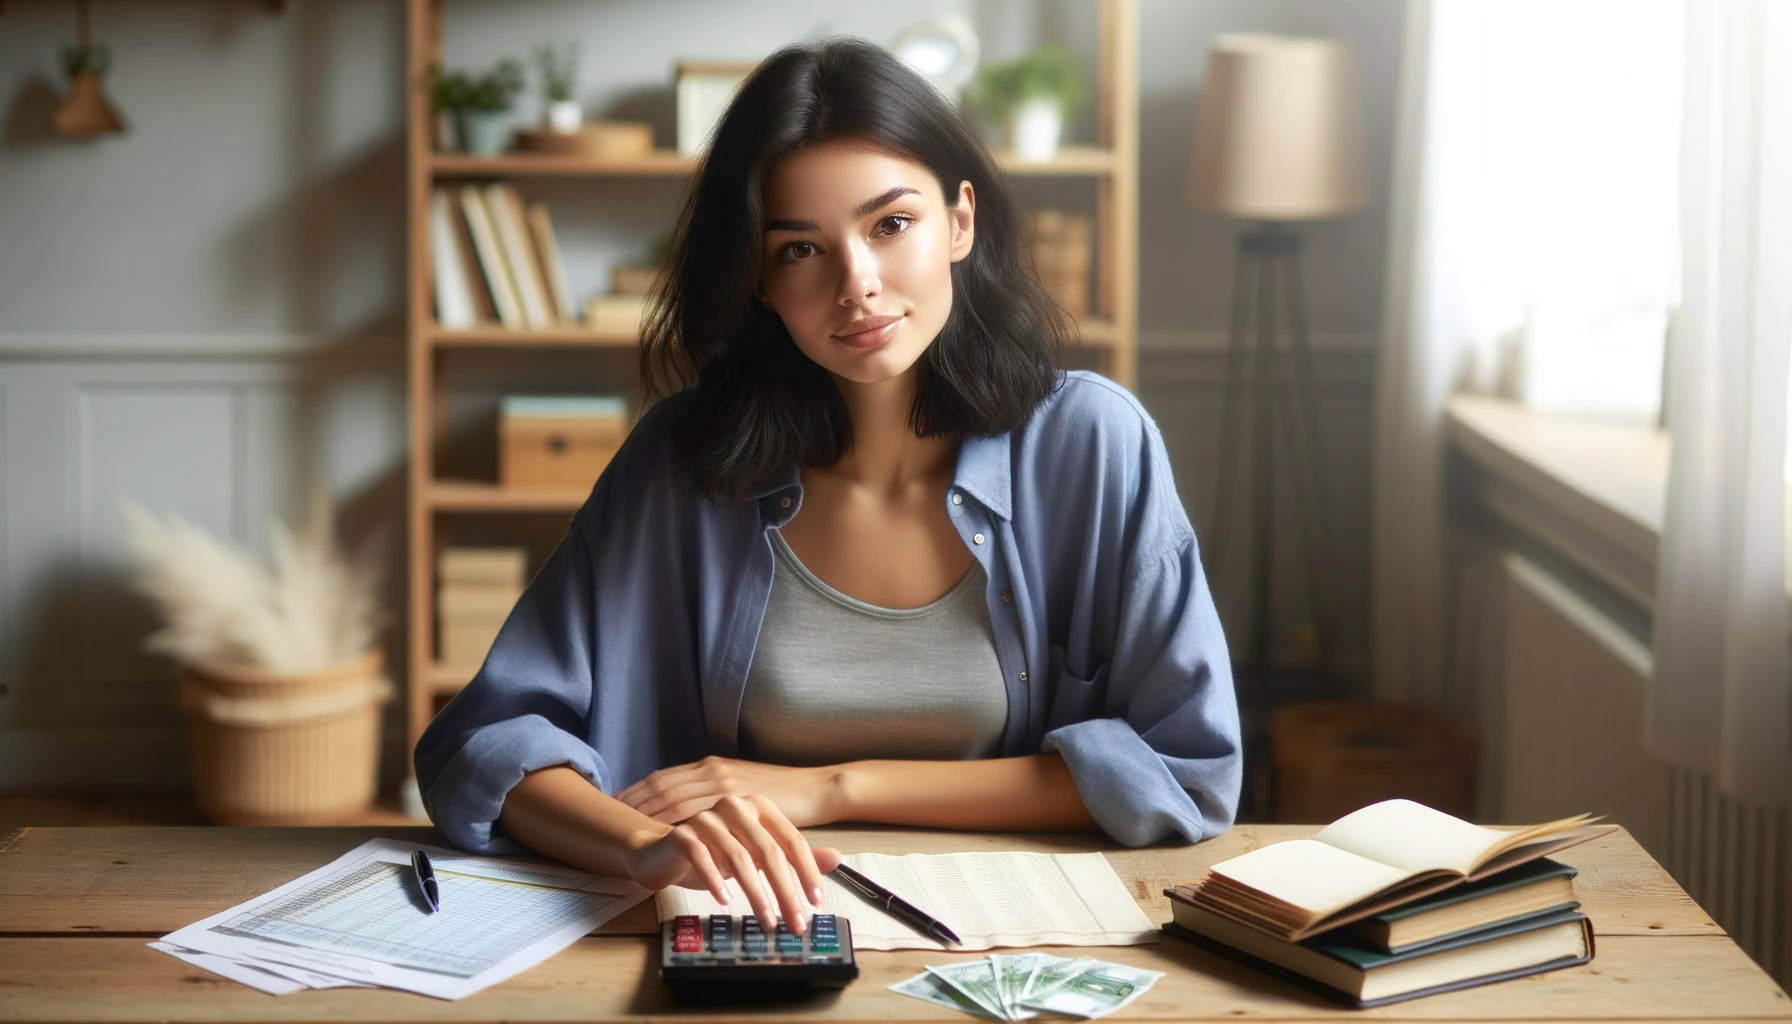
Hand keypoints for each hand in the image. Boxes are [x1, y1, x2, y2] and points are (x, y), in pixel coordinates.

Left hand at [617, 755, 841, 826]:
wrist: (817, 788)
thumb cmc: (784, 794)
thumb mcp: (744, 791)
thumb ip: (718, 797)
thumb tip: (696, 812)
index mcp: (712, 767)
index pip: (665, 778)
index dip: (638, 789)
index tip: (616, 800)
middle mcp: (713, 771)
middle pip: (662, 785)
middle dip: (633, 799)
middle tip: (607, 812)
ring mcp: (725, 783)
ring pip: (675, 796)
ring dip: (648, 811)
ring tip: (623, 825)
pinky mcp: (738, 798)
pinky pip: (701, 811)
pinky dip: (678, 821)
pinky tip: (661, 833)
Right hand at [624, 794, 841, 933]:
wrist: (662, 851)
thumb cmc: (715, 853)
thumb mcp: (757, 855)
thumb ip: (794, 856)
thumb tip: (837, 858)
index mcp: (759, 807)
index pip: (792, 840)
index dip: (807, 872)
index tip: (816, 902)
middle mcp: (735, 806)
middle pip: (769, 852)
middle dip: (786, 891)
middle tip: (796, 921)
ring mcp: (707, 818)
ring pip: (739, 858)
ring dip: (756, 894)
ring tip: (768, 920)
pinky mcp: (683, 833)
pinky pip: (703, 857)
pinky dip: (716, 881)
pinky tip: (725, 901)